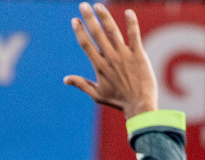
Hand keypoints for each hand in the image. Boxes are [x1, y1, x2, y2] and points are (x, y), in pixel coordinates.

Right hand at [64, 4, 157, 118]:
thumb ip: (81, 84)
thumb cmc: (118, 101)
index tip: (75, 20)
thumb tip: (65, 79)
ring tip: (98, 6)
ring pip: (112, 31)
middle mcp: (110, 58)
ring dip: (104, 17)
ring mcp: (124, 55)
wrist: (139, 106)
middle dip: (89, 18)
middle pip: (96, 34)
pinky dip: (131, 23)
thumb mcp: (97, 94)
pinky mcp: (138, 55)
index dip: (79, 31)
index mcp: (99, 66)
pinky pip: (134, 35)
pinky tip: (129, 12)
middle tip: (83, 5)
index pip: (86, 44)